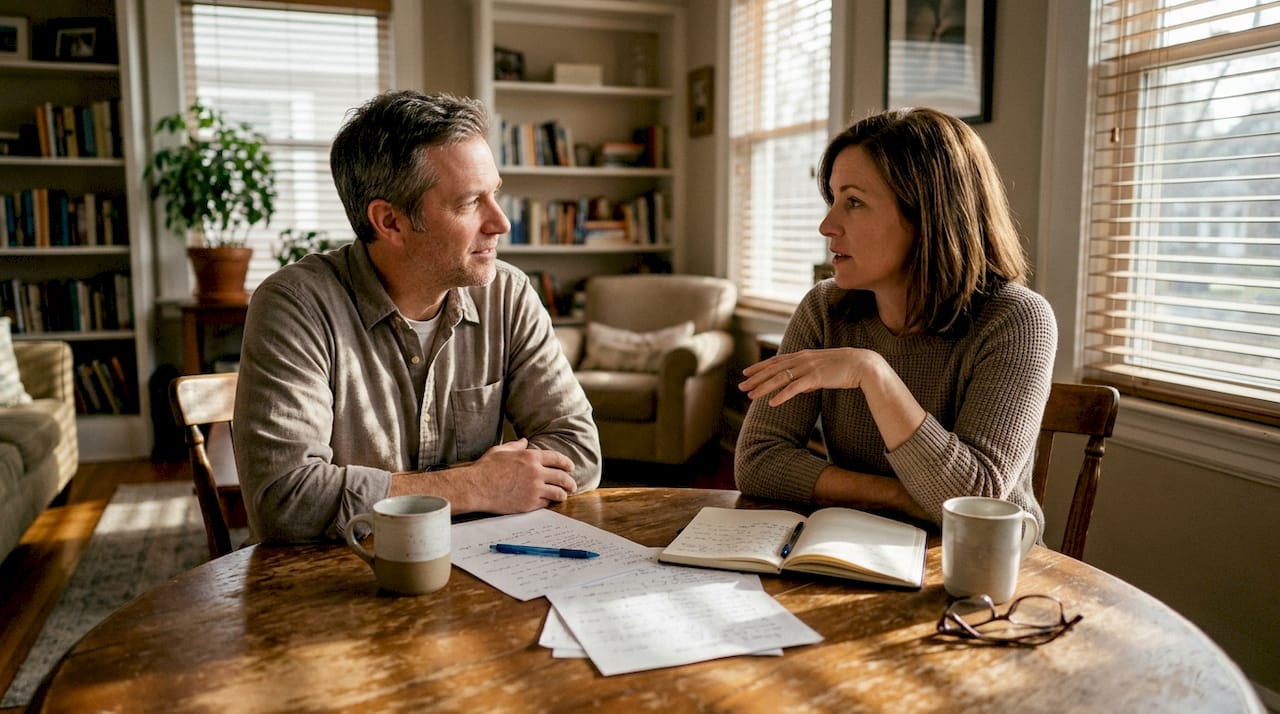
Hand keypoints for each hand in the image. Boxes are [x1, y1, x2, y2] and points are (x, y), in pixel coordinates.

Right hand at [456, 438, 577, 513]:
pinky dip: (549, 502)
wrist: (476, 488)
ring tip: (563, 495)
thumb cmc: (486, 468)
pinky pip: (546, 503)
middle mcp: (536, 473)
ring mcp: (534, 489)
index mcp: (530, 457)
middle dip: (570, 482)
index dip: (567, 463)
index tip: (570, 467)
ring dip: (563, 494)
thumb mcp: (501, 451)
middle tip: (572, 485)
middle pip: (562, 477)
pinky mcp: (529, 504)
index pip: (557, 459)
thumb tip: (524, 441)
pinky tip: (548, 501)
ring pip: (558, 492)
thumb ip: (516, 446)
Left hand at [739, 348, 886, 406]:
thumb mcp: (822, 369)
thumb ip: (808, 375)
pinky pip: (794, 388)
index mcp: (803, 355)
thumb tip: (798, 387)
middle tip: (741, 386)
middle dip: (755, 377)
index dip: (760, 367)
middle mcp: (802, 359)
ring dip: (763, 387)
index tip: (746, 372)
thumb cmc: (844, 368)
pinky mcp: (816, 377)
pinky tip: (771, 403)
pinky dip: (782, 395)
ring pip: (780, 378)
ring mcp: (808, 367)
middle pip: (773, 369)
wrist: (863, 364)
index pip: (776, 361)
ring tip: (750, 395)